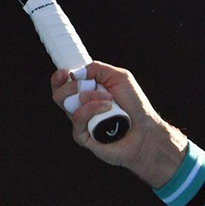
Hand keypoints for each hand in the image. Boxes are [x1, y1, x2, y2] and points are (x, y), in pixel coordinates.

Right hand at [51, 61, 185, 186]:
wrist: (146, 129)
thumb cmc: (135, 104)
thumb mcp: (120, 78)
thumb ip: (98, 69)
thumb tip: (74, 73)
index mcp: (86, 94)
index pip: (61, 85)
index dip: (58, 78)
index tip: (65, 73)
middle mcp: (80, 109)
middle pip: (59, 95)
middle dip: (73, 86)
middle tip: (92, 86)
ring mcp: (81, 123)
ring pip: (67, 105)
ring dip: (90, 96)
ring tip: (110, 99)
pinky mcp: (83, 136)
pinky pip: (77, 118)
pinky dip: (92, 108)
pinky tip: (108, 108)